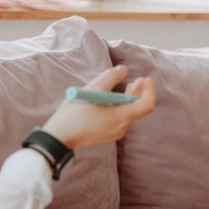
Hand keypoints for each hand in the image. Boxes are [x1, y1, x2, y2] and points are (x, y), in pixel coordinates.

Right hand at [41, 65, 155, 150]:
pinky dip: (120, 106)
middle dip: (139, 92)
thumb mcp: (93, 89)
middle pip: (137, 108)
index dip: (149, 90)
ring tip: (128, 85)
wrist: (58, 138)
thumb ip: (111, 77)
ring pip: (128, 113)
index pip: (147, 105)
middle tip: (138, 79)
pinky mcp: (105, 134)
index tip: (145, 78)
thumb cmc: (75, 113)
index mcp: (121, 117)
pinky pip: (119, 118)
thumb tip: (124, 70)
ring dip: (129, 98)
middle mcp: (121, 127)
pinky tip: (112, 98)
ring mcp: (113, 132)